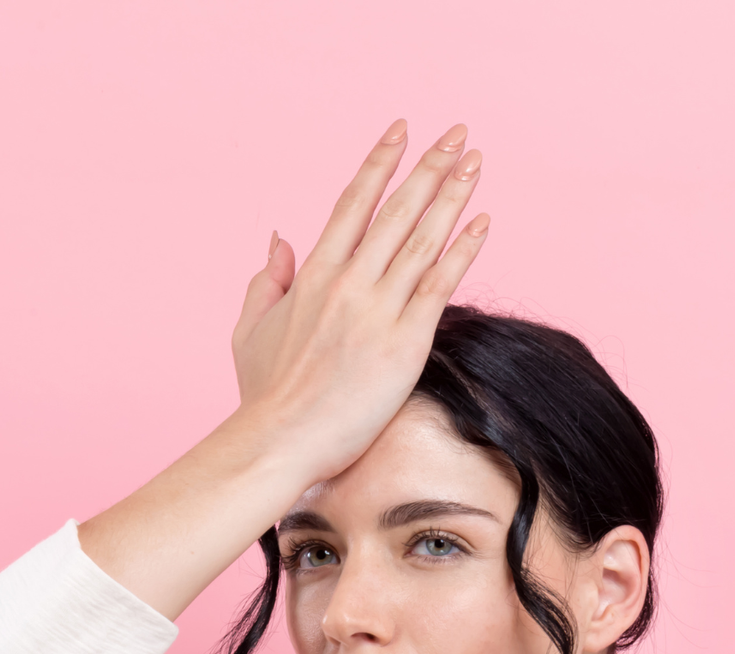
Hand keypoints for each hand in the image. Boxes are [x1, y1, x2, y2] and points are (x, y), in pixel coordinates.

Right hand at [229, 119, 489, 484]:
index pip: (353, 202)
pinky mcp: (406, 342)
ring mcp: (378, 310)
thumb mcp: (250, 328)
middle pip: (396, 209)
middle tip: (457, 134)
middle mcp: (348, 282)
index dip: (380, 163)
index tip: (402, 131)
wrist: (280, 440)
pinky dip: (463, 249)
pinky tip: (483, 220)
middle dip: (430, 166)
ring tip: (475, 162)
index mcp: (312, 274)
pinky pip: (441, 284)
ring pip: (423, 238)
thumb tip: (279, 237)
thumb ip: (266, 278)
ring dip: (453, 195)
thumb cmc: (264, 394)